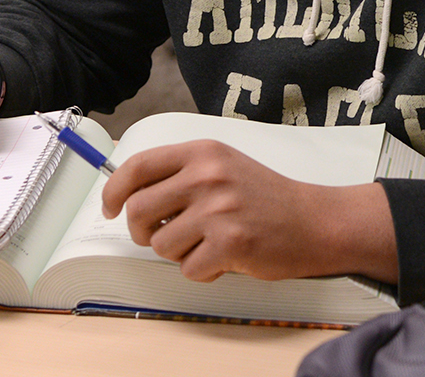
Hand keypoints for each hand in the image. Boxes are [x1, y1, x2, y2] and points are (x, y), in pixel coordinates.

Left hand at [100, 140, 397, 282]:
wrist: (314, 221)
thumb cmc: (265, 197)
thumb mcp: (222, 165)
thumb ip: (180, 173)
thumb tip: (129, 195)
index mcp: (201, 152)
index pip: (137, 166)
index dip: (113, 191)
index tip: (109, 207)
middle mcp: (206, 175)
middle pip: (139, 210)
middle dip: (142, 231)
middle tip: (159, 236)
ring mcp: (218, 209)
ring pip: (161, 244)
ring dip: (177, 253)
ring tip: (205, 244)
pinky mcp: (230, 243)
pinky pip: (188, 269)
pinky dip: (202, 272)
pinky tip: (224, 259)